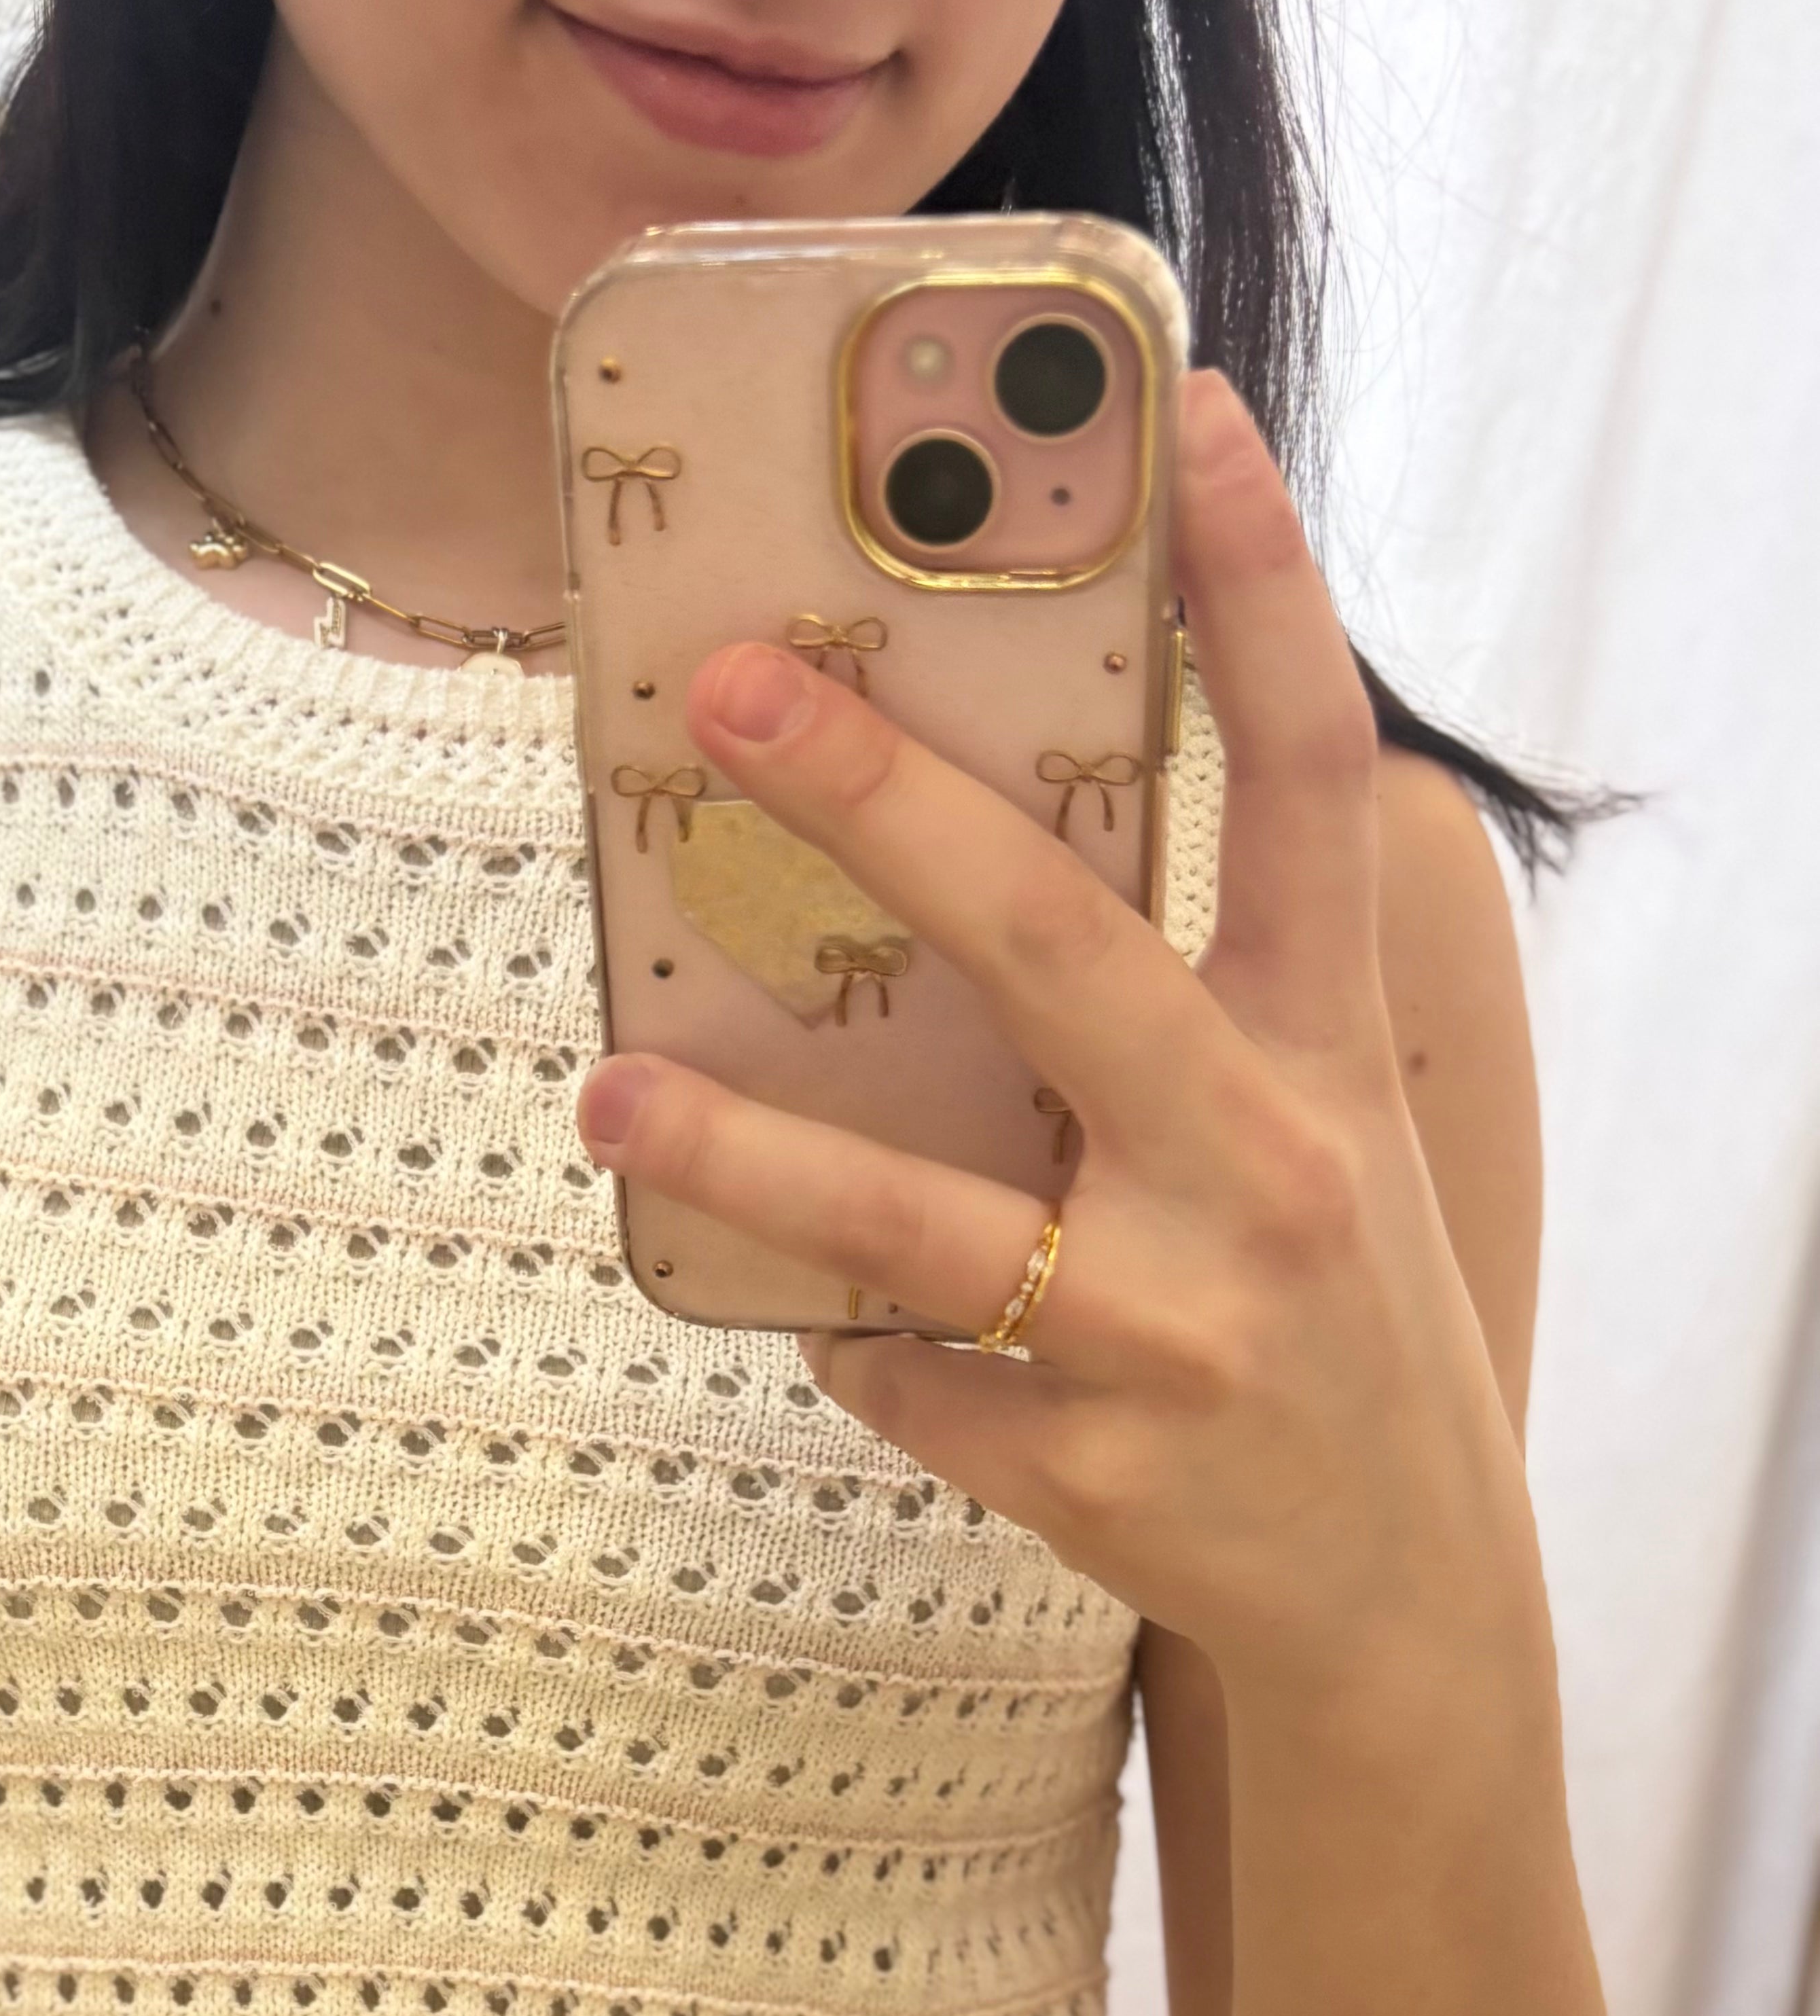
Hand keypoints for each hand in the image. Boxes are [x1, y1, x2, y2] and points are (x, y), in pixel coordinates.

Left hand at [574, 372, 1541, 1717]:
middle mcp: (1265, 1169)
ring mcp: (1179, 1333)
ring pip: (923, 1222)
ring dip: (753, 1148)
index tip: (1178, 417)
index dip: (1257, 594)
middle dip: (886, 811)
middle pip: (1060, 954)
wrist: (1404, 1598)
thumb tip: (949, 866)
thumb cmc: (1320, 1317)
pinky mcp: (1096, 1474)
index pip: (1305, 781)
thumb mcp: (1305, 1133)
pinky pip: (904, 1377)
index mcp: (1323, 1052)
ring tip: (610, 1080)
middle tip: (724, 699)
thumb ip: (1179, 1008)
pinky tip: (816, 1322)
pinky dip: (846, 1341)